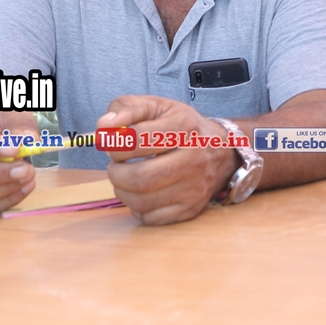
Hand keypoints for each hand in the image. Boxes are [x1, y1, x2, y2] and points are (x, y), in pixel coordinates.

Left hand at [99, 95, 239, 225]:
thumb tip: (104, 126)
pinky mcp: (191, 208)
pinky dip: (137, 208)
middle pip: (139, 177)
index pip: (135, 140)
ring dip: (122, 191)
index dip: (114, 145)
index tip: (114, 145)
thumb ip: (127, 108)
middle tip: (117, 166)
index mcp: (184, 127)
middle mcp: (193, 158)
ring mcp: (194, 187)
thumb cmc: (182, 127)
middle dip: (116, 173)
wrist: (222, 151)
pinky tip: (142, 193)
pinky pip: (151, 218)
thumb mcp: (157, 107)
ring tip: (126, 179)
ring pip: (141, 201)